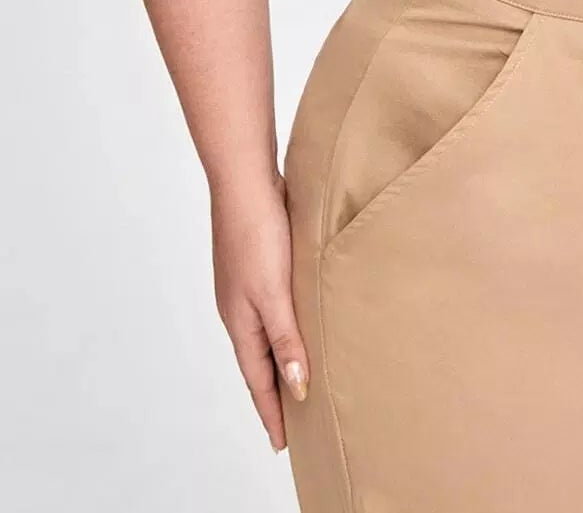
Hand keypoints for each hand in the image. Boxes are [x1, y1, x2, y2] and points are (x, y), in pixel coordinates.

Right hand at [210, 170, 309, 454]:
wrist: (245, 180)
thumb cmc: (256, 233)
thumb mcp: (273, 292)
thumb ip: (285, 338)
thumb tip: (297, 386)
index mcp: (241, 321)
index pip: (258, 380)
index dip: (272, 412)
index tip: (283, 444)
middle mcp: (240, 308)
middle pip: (259, 361)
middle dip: (274, 393)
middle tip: (293, 422)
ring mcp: (247, 285)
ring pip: (266, 334)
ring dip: (281, 359)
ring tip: (299, 379)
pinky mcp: (259, 263)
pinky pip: (273, 309)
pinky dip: (284, 327)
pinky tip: (299, 322)